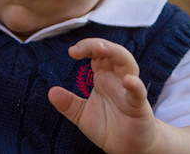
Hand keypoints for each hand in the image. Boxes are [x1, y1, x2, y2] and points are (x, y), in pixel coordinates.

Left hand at [48, 38, 156, 153]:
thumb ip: (68, 103)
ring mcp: (128, 90)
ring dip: (115, 53)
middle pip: (112, 52)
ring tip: (100, 48)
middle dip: (98, 44)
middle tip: (79, 49)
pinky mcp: (138, 106)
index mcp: (103, 78)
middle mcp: (117, 79)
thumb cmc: (108, 127)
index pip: (97, 53)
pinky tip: (128, 81)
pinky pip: (139, 92)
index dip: (86, 47)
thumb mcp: (82, 115)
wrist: (127, 149)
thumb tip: (50, 92)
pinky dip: (135, 85)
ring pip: (127, 63)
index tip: (72, 52)